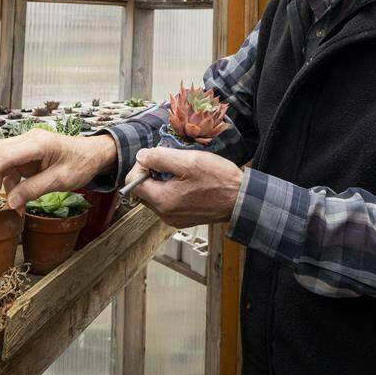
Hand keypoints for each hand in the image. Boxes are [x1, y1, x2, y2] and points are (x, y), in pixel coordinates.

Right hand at [0, 130, 115, 215]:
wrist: (93, 154)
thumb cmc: (81, 163)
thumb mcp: (61, 180)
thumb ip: (34, 190)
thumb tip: (11, 202)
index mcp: (38, 143)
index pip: (6, 155)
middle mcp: (28, 141)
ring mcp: (26, 147)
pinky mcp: (26, 156)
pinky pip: (10, 170)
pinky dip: (7, 187)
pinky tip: (14, 203)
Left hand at [125, 148, 242, 228]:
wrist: (242, 199)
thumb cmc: (219, 180)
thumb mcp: (188, 161)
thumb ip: (160, 157)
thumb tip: (141, 156)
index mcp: (163, 201)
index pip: (133, 182)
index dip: (142, 165)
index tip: (158, 157)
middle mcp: (165, 214)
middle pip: (144, 189)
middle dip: (154, 172)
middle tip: (174, 162)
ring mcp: (174, 218)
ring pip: (156, 194)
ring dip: (164, 179)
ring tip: (185, 171)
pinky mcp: (183, 218)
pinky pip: (168, 201)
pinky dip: (174, 188)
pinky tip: (190, 181)